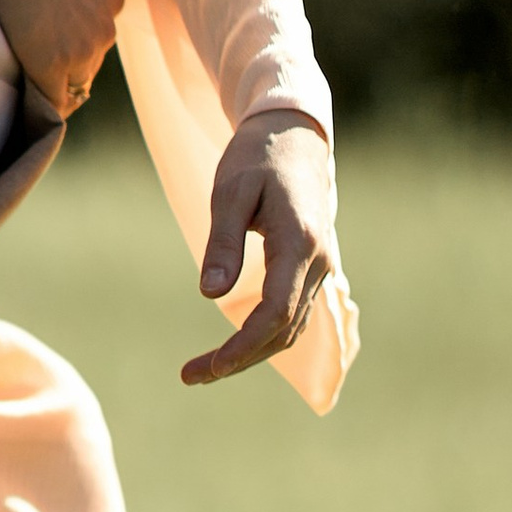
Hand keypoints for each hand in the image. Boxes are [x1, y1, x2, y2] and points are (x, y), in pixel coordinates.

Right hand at [0, 0, 122, 123]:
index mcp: (112, 0)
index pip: (99, 37)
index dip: (79, 47)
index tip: (60, 51)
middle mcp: (106, 29)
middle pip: (92, 64)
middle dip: (71, 70)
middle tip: (43, 76)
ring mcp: (84, 51)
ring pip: (76, 85)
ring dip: (58, 89)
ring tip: (35, 96)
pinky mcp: (56, 66)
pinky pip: (55, 102)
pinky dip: (45, 108)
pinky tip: (31, 111)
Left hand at [185, 108, 339, 385]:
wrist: (295, 135)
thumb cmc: (257, 158)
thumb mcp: (231, 193)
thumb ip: (223, 243)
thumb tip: (210, 294)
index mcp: (300, 242)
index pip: (276, 312)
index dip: (243, 346)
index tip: (208, 367)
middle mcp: (319, 261)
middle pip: (283, 331)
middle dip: (239, 359)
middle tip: (190, 376)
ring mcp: (322, 266)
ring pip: (290, 328)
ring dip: (251, 353)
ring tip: (203, 369)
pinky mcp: (314, 268)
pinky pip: (293, 313)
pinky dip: (265, 336)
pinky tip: (234, 345)